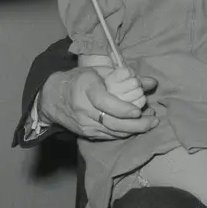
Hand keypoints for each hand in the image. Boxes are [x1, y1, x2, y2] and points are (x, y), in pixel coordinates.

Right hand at [39, 68, 158, 141]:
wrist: (52, 97)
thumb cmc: (80, 79)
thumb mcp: (100, 71)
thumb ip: (127, 76)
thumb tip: (152, 82)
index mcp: (86, 88)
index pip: (104, 101)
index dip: (122, 108)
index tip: (138, 111)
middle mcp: (84, 108)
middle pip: (112, 121)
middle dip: (135, 124)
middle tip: (154, 120)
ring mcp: (84, 124)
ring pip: (112, 132)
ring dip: (134, 130)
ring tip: (151, 124)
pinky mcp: (86, 133)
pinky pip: (109, 136)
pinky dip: (124, 133)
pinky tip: (137, 128)